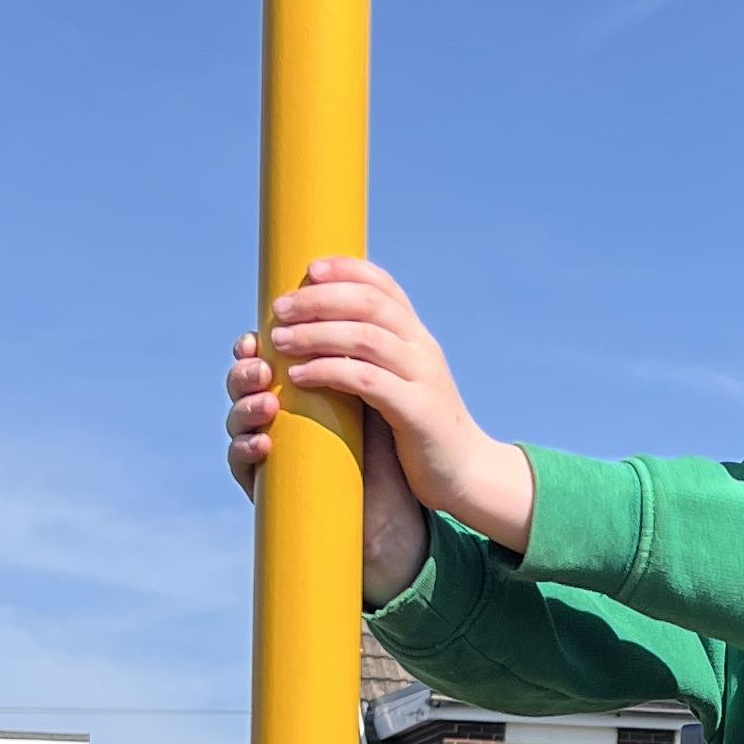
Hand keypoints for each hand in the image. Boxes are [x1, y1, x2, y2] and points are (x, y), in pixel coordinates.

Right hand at [225, 339, 434, 604]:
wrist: (392, 508)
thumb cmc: (382, 445)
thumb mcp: (371, 393)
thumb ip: (356, 354)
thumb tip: (363, 293)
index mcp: (292, 385)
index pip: (264, 354)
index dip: (259, 338)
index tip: (269, 326)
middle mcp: (273, 411)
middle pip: (242, 381)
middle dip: (246, 370)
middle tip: (262, 368)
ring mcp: (264, 445)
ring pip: (236, 418)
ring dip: (244, 407)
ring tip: (267, 406)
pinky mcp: (264, 482)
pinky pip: (240, 463)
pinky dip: (247, 451)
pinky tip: (264, 445)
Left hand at [260, 258, 533, 554]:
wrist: (463, 475)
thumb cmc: (417, 430)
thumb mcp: (399, 383)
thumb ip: (370, 358)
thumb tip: (317, 336)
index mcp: (416, 337)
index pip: (384, 285)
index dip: (347, 269)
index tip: (309, 268)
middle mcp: (422, 348)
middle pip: (369, 304)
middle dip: (320, 299)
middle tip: (279, 309)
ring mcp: (423, 377)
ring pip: (366, 337)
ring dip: (316, 333)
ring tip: (280, 340)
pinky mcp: (417, 411)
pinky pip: (368, 381)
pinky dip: (329, 371)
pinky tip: (299, 376)